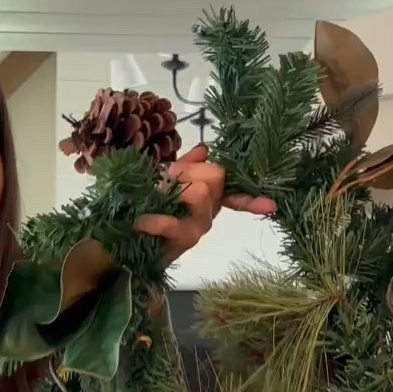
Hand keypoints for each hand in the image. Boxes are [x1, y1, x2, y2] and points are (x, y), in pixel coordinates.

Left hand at [133, 144, 276, 265]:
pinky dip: (155, 219)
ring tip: (154, 197)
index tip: (272, 206)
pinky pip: (174, 222)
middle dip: (188, 170)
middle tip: (164, 181)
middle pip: (216, 176)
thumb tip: (205, 149)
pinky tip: (141, 221)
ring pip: (201, 192)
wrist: (120, 242)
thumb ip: (185, 166)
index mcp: (208, 198)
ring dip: (175, 188)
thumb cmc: (144, 207)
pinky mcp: (183, 243)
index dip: (253, 199)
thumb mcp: (164, 181)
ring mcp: (199, 228)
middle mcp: (209, 213)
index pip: (237, 196)